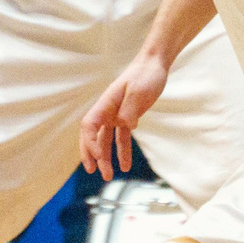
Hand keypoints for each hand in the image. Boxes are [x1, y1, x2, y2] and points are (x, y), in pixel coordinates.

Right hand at [81, 55, 168, 178]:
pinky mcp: (126, 118)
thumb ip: (130, 109)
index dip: (90, 142)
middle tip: (93, 171)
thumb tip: (124, 125)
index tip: (99, 157)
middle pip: (91, 135)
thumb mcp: (139, 91)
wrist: (154, 66)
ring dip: (105, 158)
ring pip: (105, 140)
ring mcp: (115, 115)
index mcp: (106, 103)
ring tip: (108, 176)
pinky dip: (121, 152)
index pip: (89, 126)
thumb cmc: (146, 75)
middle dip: (90, 154)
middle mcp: (107, 111)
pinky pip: (120, 138)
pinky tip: (125, 166)